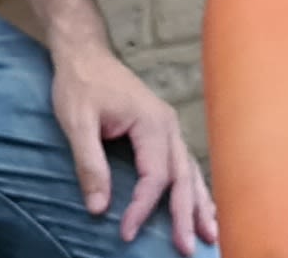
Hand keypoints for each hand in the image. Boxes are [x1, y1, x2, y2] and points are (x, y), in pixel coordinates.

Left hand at [50, 41, 217, 254]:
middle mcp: (167, 124)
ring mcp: (168, 126)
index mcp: (151, 122)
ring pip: (190, 171)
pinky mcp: (162, 129)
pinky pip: (183, 163)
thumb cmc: (79, 82)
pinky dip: (194, 187)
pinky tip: (201, 206)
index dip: (142, 207)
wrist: (83, 51)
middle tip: (187, 249)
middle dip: (185, 214)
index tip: (126, 232)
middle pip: (182, 176)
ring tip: (210, 235)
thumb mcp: (76, 121)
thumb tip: (99, 209)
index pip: (154, 176)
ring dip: (199, 203)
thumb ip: (89, 163)